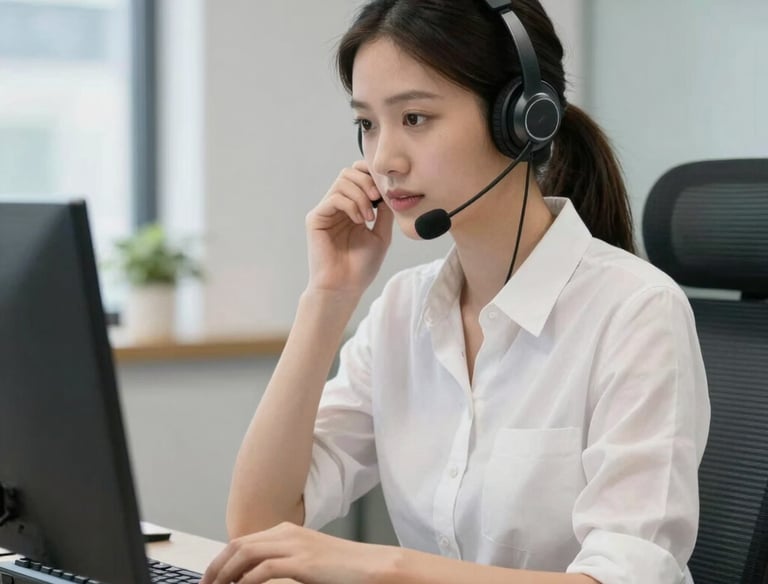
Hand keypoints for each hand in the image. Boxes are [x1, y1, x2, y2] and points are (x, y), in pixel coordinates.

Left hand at [200, 522, 398, 583]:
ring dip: (226, 575)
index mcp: (287, 530)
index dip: (221, 560)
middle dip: (216, 568)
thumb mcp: (307, 560)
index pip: (242, 541)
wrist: (371, 565)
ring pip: (245, 555)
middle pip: (238, 545)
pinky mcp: (302, 561)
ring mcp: (294, 545)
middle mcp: (286, 533)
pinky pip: (263, 571)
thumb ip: (283, 562)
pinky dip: (247, 583)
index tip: (211, 578)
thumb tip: (254, 577)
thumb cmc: (343, 567)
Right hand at [305, 160, 393, 294]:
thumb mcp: (381, 234)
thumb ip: (384, 211)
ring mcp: (326, 211)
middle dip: (367, 182)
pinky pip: (334, 198)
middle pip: (349, 173)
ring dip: (361, 195)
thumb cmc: (362, 266)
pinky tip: (359, 220)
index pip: (358, 176)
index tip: (385, 190)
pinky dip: (350, 205)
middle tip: (377, 199)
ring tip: (368, 217)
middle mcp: (337, 206)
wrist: (345, 286)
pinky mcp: (316, 218)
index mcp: (352, 207)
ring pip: (342, 182)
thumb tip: (389, 190)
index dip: (370, 175)